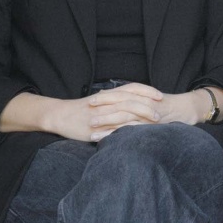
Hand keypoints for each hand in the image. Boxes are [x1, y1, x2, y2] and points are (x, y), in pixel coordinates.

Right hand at [41, 84, 161, 141]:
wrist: (61, 115)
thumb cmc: (82, 109)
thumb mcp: (102, 102)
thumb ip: (117, 101)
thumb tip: (134, 103)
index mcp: (110, 95)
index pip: (133, 88)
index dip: (148, 91)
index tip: (160, 96)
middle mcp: (108, 102)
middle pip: (132, 100)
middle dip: (148, 106)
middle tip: (161, 113)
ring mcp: (103, 114)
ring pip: (126, 112)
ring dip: (142, 116)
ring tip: (154, 122)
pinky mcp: (97, 127)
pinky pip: (114, 128)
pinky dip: (127, 130)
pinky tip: (138, 134)